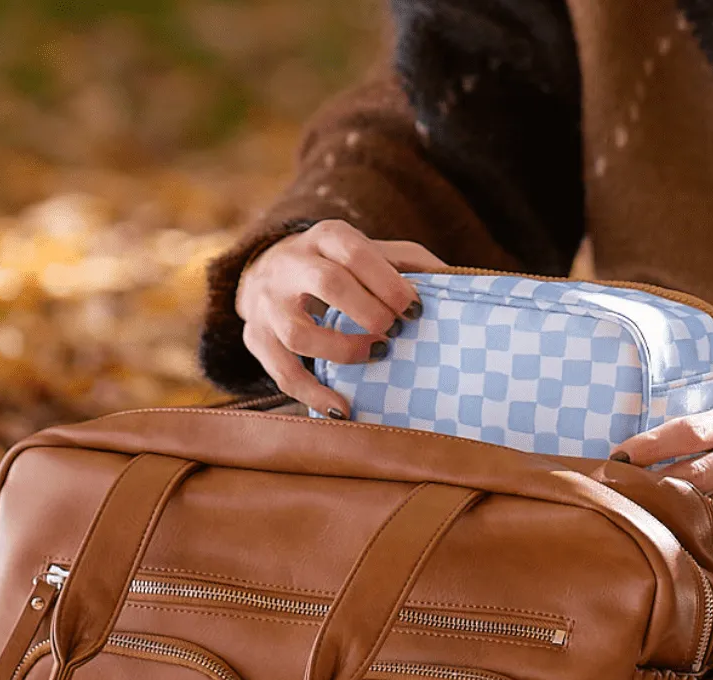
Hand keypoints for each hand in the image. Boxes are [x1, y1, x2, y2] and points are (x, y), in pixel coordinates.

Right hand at [235, 219, 447, 415]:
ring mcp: (267, 303)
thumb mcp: (367, 251)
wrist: (268, 270)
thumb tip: (457, 280)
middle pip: (328, 284)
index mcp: (324, 238)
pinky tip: (340, 408)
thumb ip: (409, 262)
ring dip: (343, 351)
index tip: (414, 311)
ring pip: (299, 332)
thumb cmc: (336, 266)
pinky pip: (282, 372)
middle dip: (369, 312)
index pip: (356, 254)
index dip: (389, 284)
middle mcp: (290, 265)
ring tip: (375, 356)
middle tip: (394, 333)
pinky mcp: (255, 337)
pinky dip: (312, 394)